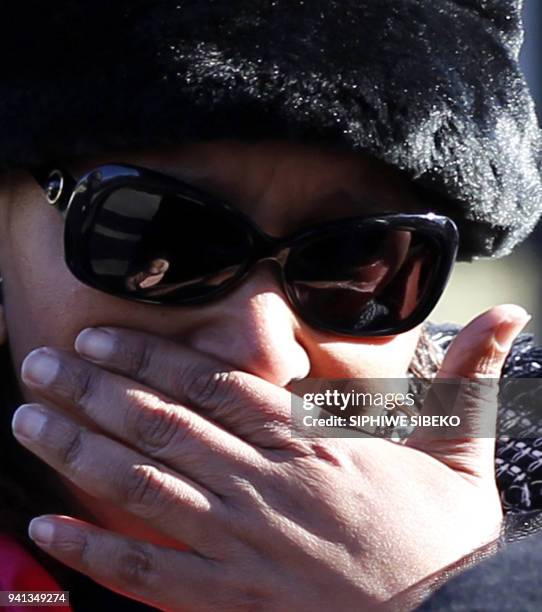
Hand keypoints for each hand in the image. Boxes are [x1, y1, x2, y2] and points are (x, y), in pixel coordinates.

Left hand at [12, 305, 528, 610]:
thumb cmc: (441, 531)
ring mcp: (240, 542)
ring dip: (79, 451)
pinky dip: (94, 551)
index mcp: (308, 441)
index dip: (149, 358)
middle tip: (38, 365)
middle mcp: (262, 483)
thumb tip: (513, 320)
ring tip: (27, 420)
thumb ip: (468, 377)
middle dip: (92, 392)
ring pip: (142, 487)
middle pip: (160, 427)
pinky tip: (48, 531)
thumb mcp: (459, 446)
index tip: (99, 338)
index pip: (212, 385)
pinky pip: (149, 572)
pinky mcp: (230, 598)